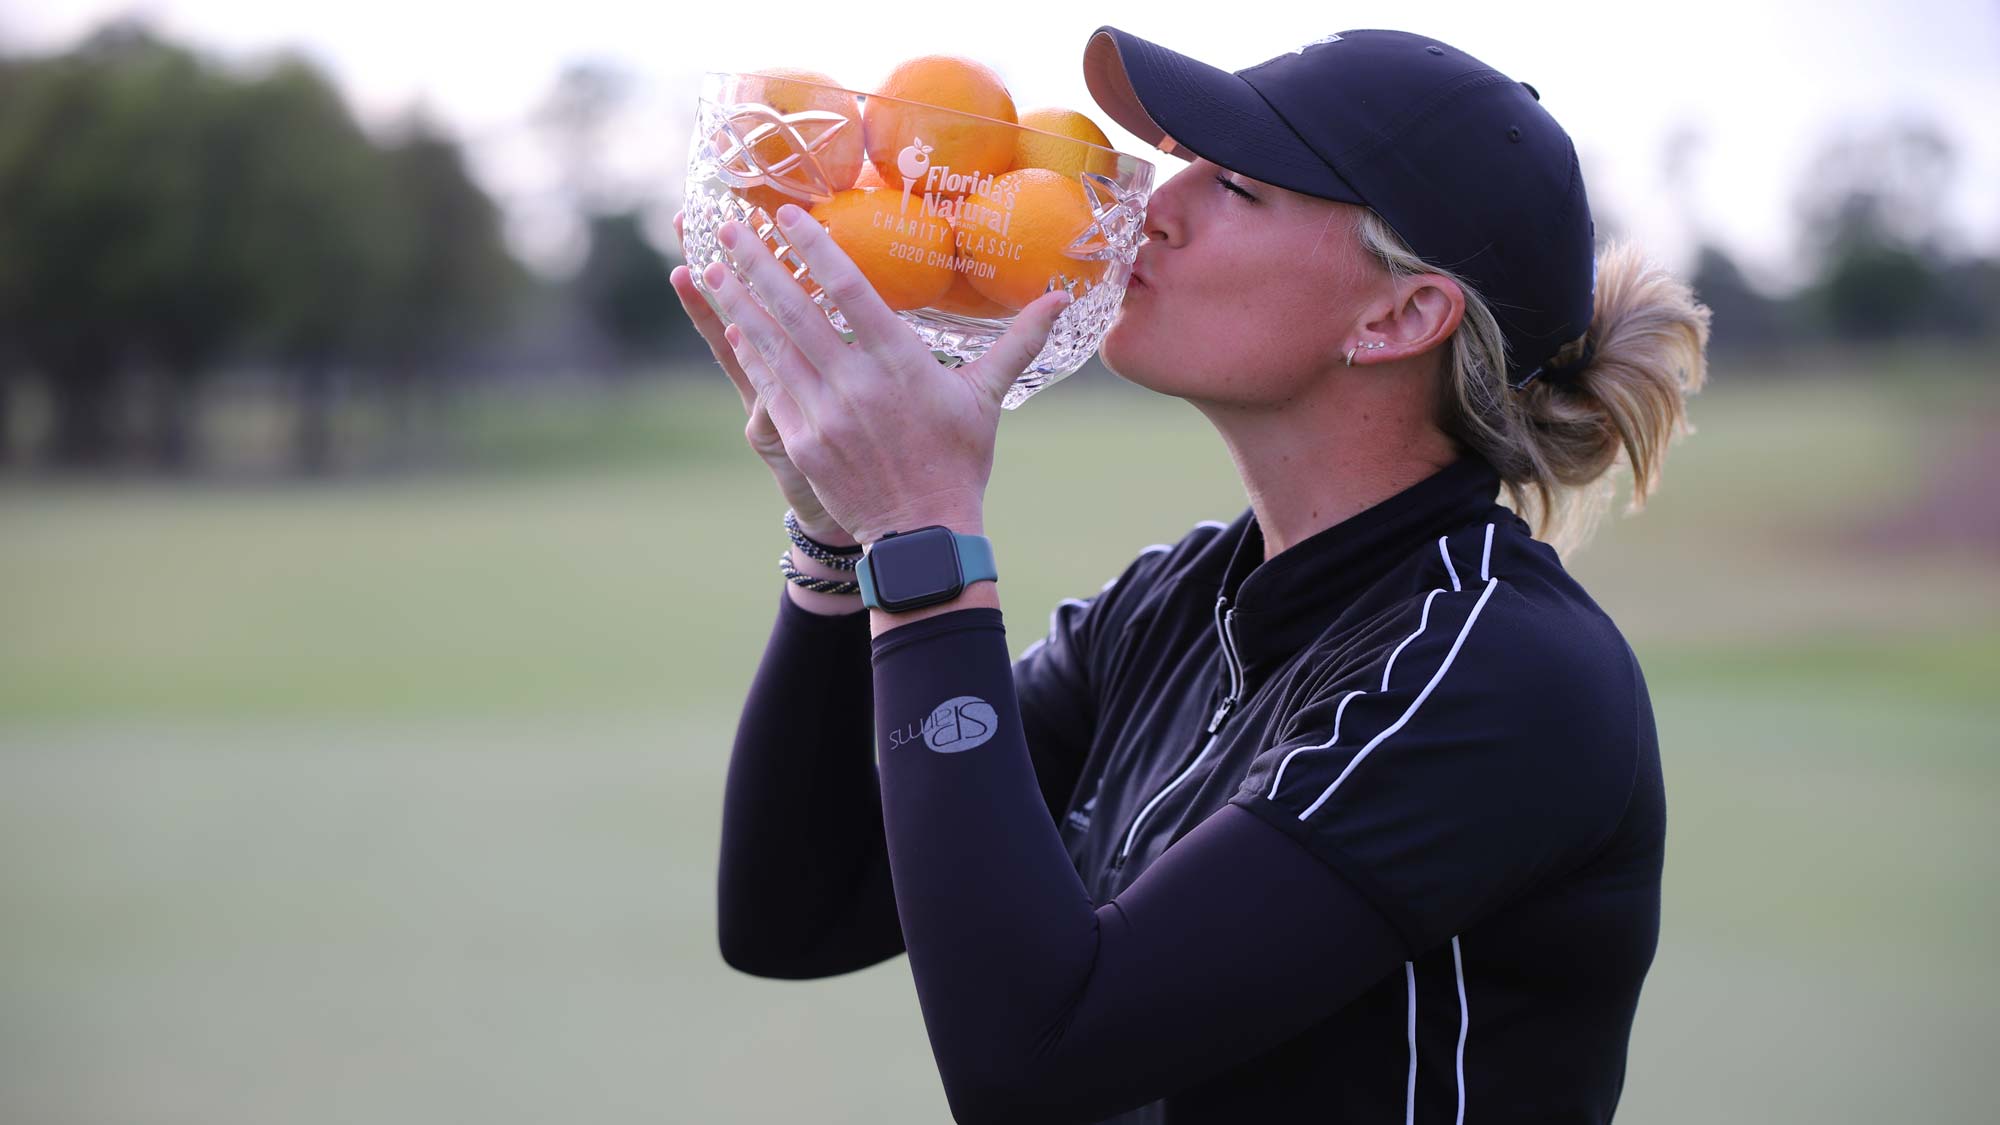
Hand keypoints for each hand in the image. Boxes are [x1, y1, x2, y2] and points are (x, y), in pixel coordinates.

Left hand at [702, 204, 1072, 544]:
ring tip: (714, 263)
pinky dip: (751, 351)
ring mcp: (824, 413)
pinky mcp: (803, 441)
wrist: (923, 531)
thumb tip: (1062, 298)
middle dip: (758, 263)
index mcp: (900, 363)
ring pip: (772, 344)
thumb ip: (1018, 343)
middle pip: (796, 310)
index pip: (848, 290)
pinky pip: (770, 384)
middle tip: (730, 224)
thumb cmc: (958, 459)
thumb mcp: (986, 397)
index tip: (786, 215)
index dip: (814, 248)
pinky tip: (734, 324)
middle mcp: (856, 383)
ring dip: (741, 301)